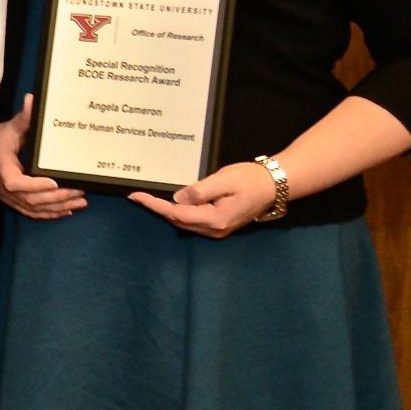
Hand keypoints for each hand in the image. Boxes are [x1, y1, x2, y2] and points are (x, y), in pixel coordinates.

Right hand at [0, 102, 85, 220]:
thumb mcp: (8, 127)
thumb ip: (24, 118)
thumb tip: (33, 100)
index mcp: (2, 166)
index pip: (15, 183)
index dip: (34, 186)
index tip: (54, 182)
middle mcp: (3, 185)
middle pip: (30, 199)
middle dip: (56, 198)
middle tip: (79, 191)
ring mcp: (7, 195)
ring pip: (32, 208)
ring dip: (57, 207)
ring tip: (79, 202)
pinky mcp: (11, 199)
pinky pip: (30, 211)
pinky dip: (48, 214)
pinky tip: (65, 211)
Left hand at [133, 162, 275, 239]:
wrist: (275, 185)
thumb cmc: (251, 179)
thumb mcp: (223, 180)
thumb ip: (199, 191)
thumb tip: (177, 199)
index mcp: (214, 219)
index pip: (175, 213)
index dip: (154, 205)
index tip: (136, 196)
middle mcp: (215, 229)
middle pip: (178, 220)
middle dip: (157, 209)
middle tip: (138, 196)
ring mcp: (218, 230)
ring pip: (185, 223)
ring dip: (167, 212)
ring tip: (149, 200)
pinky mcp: (221, 225)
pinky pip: (194, 221)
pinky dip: (180, 214)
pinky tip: (171, 205)